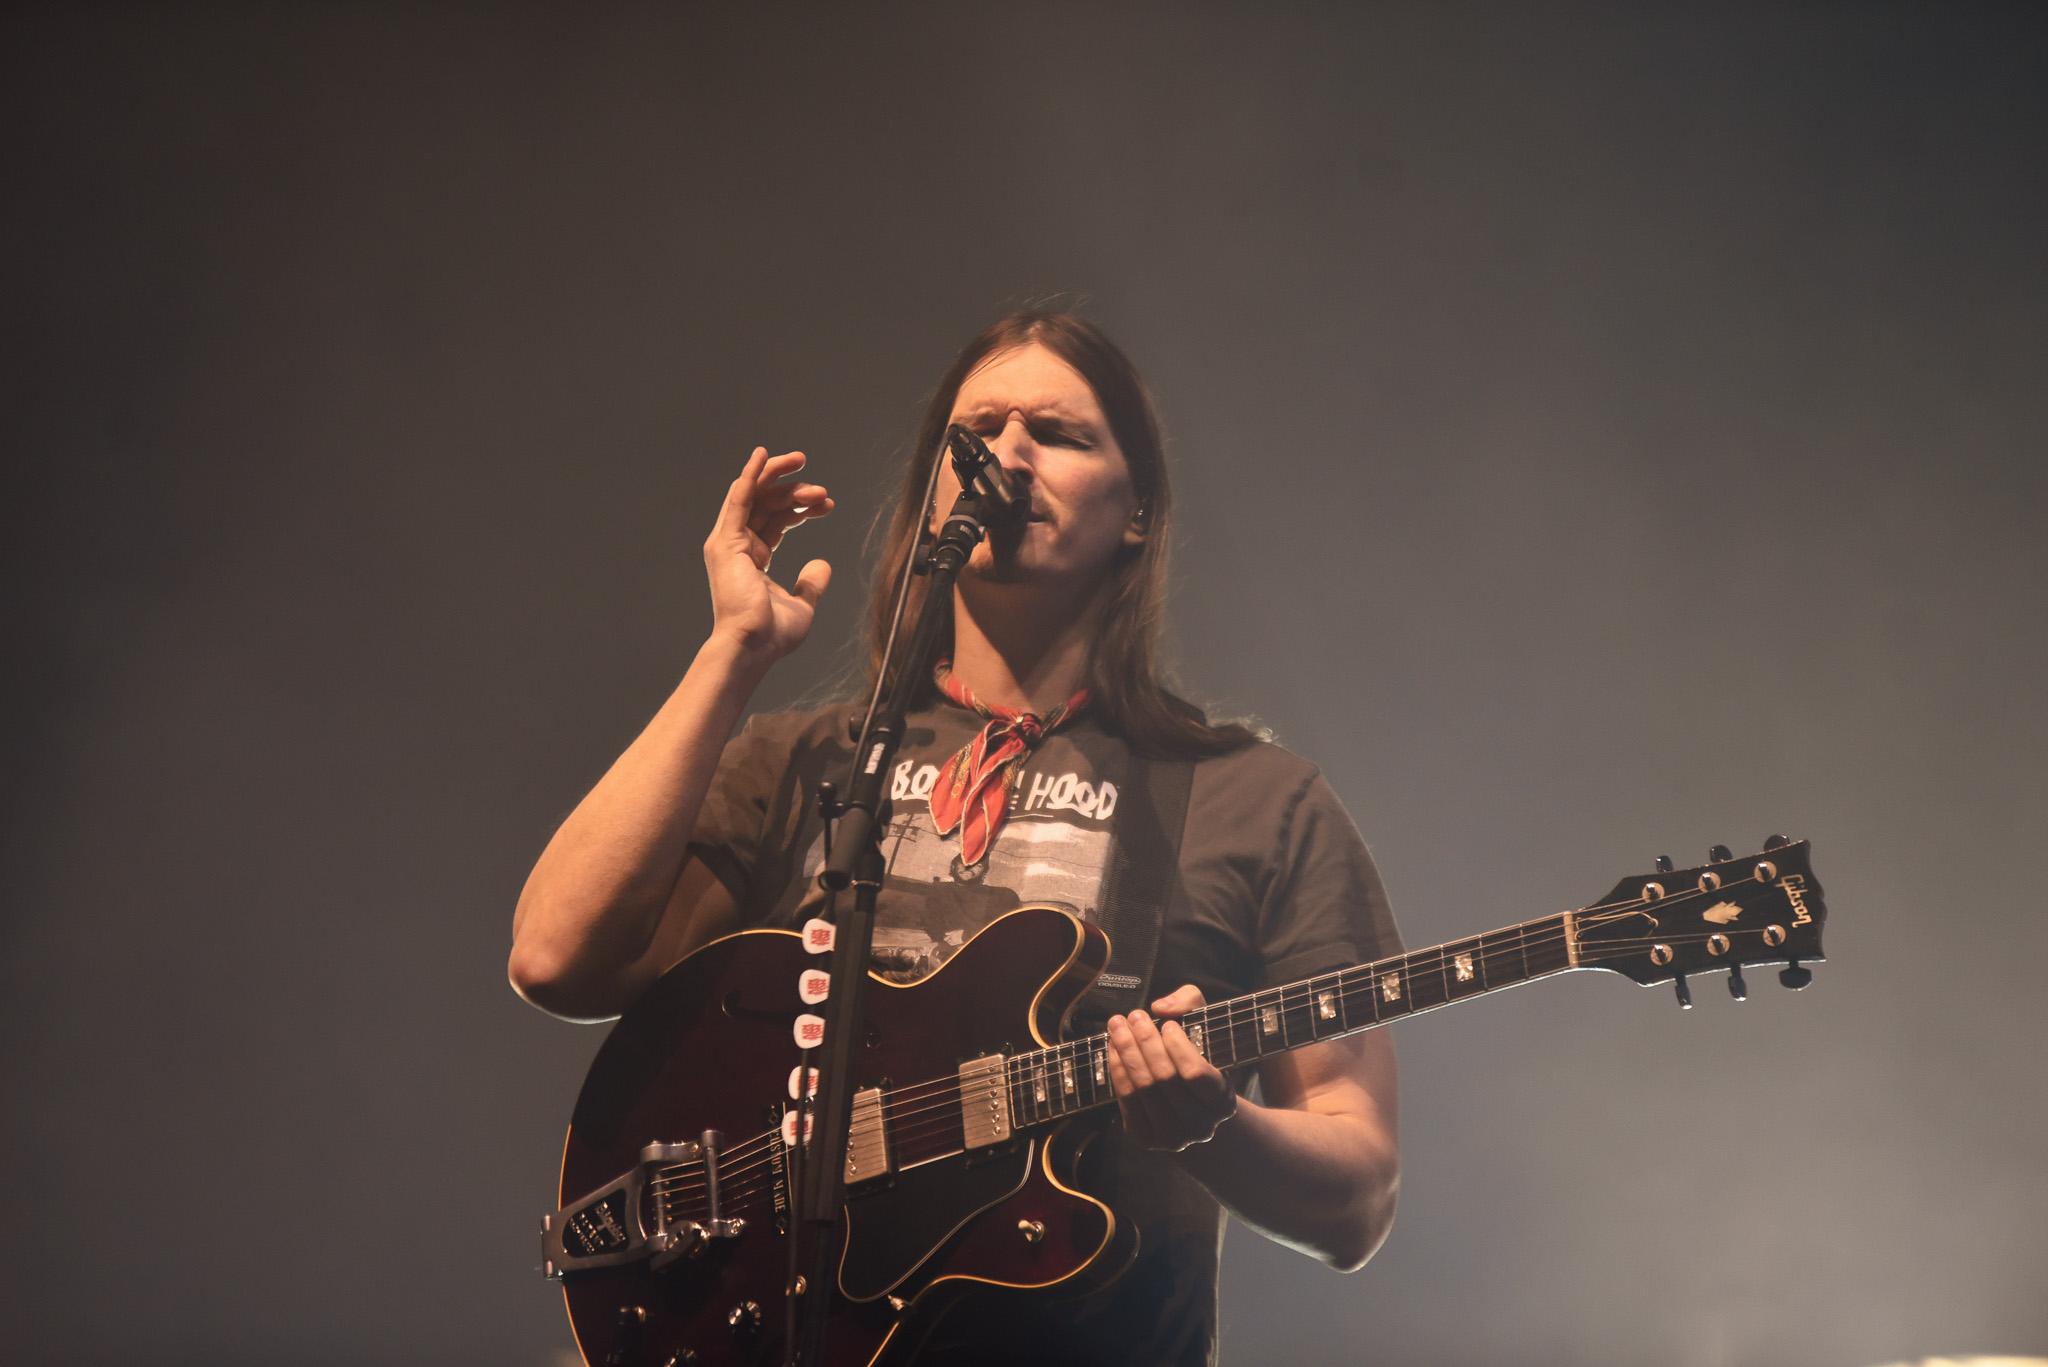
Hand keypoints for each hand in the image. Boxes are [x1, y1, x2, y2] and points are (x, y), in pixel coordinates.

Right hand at [703, 447, 833, 660]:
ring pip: (755, 496)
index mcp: (753, 559)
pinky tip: (764, 455)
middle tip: (822, 492)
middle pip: (768, 505)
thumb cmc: (771, 634)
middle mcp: (738, 547)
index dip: (803, 509)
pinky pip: (739, 498)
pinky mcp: (726, 540)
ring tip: (803, 463)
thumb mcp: (801, 605)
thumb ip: (811, 584)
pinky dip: (751, 475)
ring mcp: (729, 542)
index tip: (828, 505)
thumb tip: (823, 565)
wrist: (753, 645)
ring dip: (780, 478)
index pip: (777, 521)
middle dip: (796, 492)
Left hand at [1105, 984, 1238, 1151]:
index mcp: (1222, 1103)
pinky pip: (1126, 1100)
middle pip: (1164, 1079)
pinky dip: (1117, 1071)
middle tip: (1134, 1016)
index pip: (1196, 1074)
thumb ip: (1191, 1003)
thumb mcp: (1206, 1027)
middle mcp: (1201, 1127)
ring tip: (1117, 1026)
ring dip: (1126, 1052)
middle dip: (1145, 1042)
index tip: (1168, 1025)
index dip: (1178, 1047)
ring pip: (1143, 1089)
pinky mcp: (1145, 1139)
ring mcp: (1172, 1138)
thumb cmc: (1199, 1058)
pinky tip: (1113, 1048)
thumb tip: (1161, 1007)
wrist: (1192, 1107)